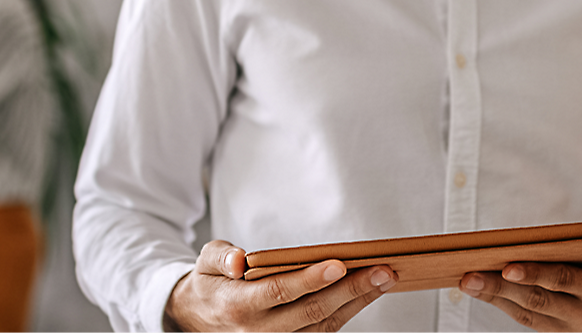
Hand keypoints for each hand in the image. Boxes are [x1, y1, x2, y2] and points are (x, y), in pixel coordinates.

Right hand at [164, 239, 395, 332]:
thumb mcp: (205, 262)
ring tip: (383, 279)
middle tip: (382, 270)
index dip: (310, 280)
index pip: (280, 292)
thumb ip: (221, 256)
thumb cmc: (210, 284)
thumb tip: (239, 260)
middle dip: (351, 290)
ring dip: (357, 302)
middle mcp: (259, 330)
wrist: (197, 320)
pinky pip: (323, 331)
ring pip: (324, 324)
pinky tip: (366, 292)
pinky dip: (348, 312)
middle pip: (312, 310)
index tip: (339, 264)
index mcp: (239, 304)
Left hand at [462, 261, 581, 331]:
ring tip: (469, 283)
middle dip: (500, 288)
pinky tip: (486, 294)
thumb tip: (532, 238)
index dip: (533, 274)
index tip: (506, 267)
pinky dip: (507, 306)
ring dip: (496, 298)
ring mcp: (576, 328)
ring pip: (530, 314)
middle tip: (470, 277)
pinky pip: (532, 323)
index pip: (562, 278)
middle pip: (538, 300)